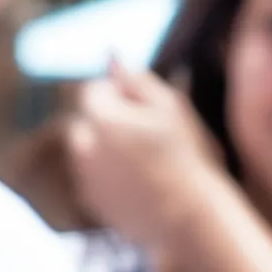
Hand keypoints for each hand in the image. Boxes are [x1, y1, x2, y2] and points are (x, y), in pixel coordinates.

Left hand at [57, 59, 237, 261]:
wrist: (188, 217)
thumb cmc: (184, 156)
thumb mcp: (168, 106)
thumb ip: (135, 78)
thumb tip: (111, 55)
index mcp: (99, 119)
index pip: (93, 91)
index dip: (119, 94)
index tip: (146, 107)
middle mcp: (83, 148)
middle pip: (86, 122)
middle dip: (108, 122)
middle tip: (146, 134)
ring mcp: (85, 179)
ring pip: (89, 152)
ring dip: (107, 149)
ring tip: (147, 161)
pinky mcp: (94, 204)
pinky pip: (96, 179)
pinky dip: (110, 177)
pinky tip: (142, 183)